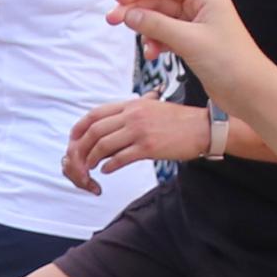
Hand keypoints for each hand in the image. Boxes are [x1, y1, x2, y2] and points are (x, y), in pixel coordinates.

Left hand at [61, 98, 211, 193]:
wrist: (203, 128)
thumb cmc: (178, 121)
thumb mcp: (151, 108)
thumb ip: (130, 114)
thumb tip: (110, 126)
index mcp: (131, 105)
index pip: (95, 114)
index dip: (79, 128)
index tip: (74, 140)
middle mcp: (132, 115)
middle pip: (95, 131)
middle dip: (81, 147)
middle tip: (79, 160)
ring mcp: (140, 131)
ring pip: (104, 145)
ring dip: (92, 159)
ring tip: (90, 167)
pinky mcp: (148, 147)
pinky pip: (120, 158)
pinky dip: (109, 166)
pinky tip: (106, 171)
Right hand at [108, 0, 263, 96]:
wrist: (251, 92)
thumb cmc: (231, 63)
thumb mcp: (189, 41)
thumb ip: (157, 26)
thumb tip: (129, 14)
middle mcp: (201, 6)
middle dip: (137, 8)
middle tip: (113, 20)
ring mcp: (196, 24)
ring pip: (161, 17)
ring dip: (145, 28)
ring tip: (139, 44)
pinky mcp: (193, 42)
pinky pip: (166, 34)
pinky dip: (156, 42)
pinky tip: (153, 54)